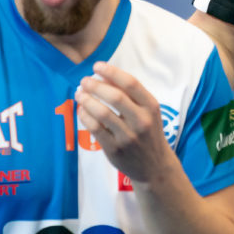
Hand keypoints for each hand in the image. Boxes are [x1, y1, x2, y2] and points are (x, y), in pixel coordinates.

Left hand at [75, 62, 174, 185]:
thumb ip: (131, 95)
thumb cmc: (149, 132)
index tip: (97, 66)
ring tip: (79, 93)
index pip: (131, 84)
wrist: (154, 167)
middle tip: (84, 80)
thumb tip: (106, 75)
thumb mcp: (148, 112)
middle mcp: (141, 121)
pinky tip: (81, 110)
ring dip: (87, 100)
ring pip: (102, 113)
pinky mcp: (115, 150)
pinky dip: (85, 117)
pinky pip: (95, 129)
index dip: (112, 72)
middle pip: (115, 97)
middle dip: (95, 85)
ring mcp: (128, 137)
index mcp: (151, 107)